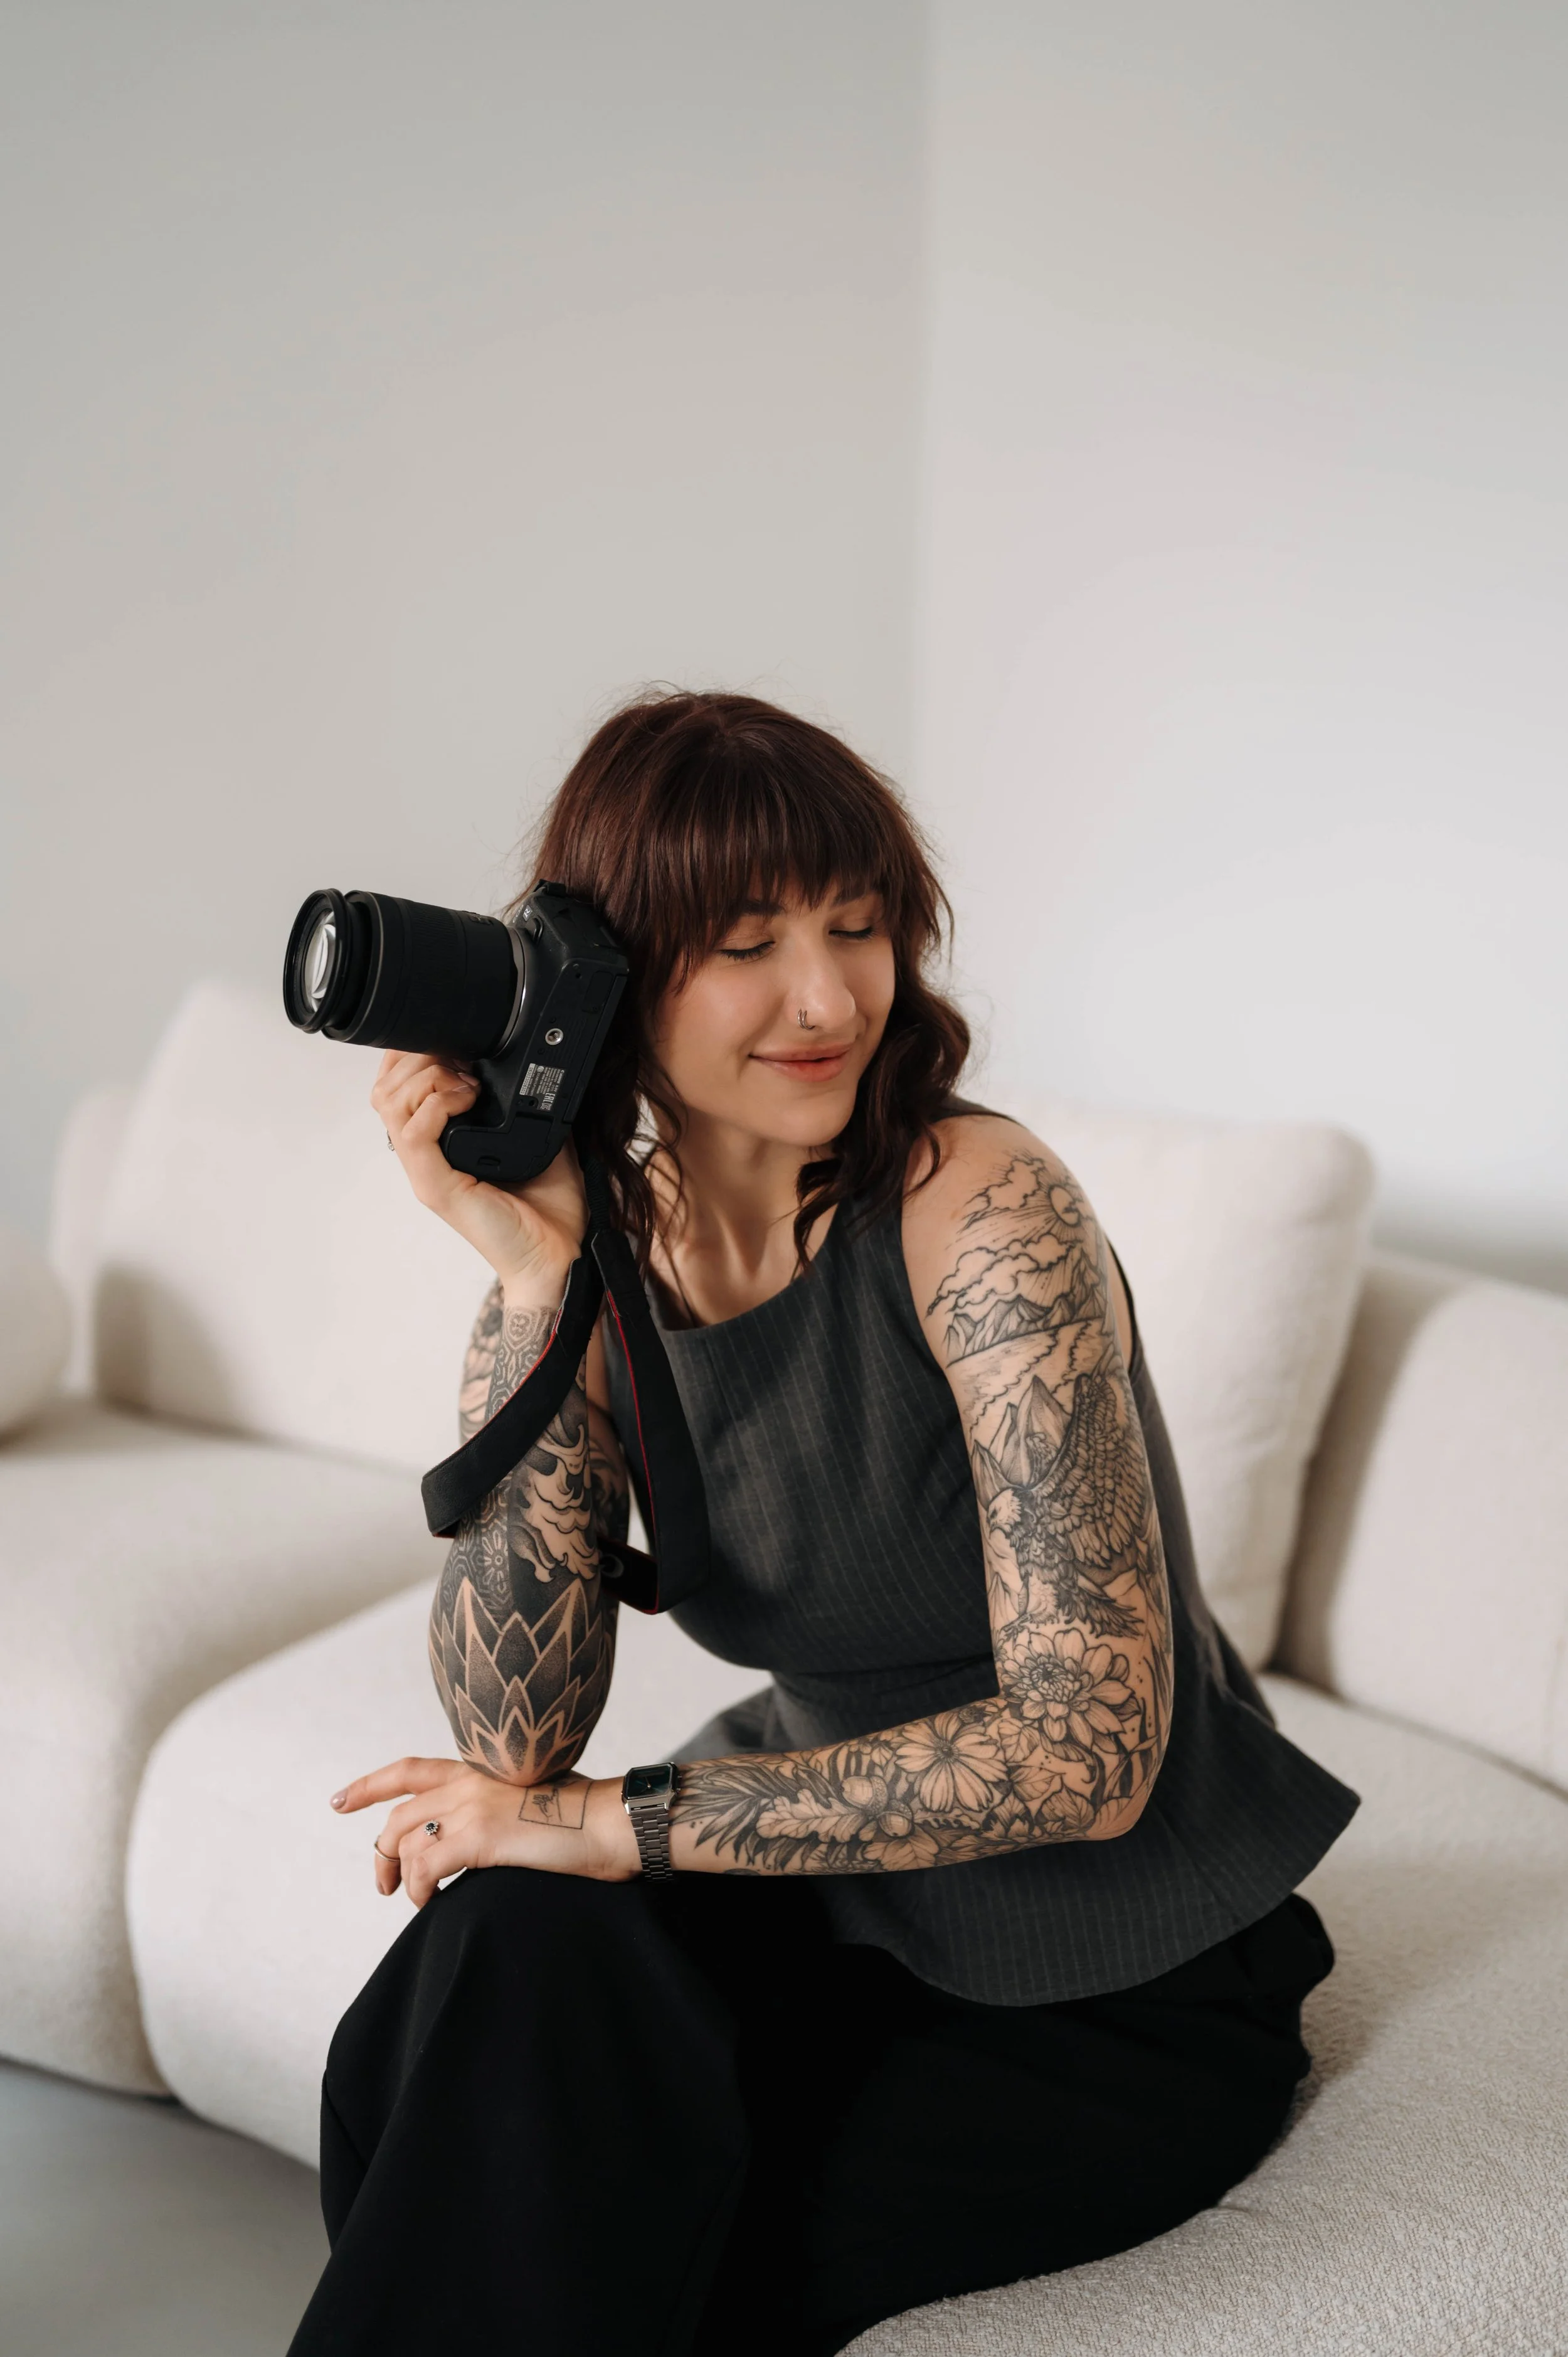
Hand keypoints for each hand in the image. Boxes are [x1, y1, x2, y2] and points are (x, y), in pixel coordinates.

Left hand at [330, 1756, 638, 1905]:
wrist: (609, 1822)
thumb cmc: (581, 1817)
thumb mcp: (529, 1798)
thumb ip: (496, 1803)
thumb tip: (478, 1832)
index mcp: (478, 1768)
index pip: (409, 1770)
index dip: (369, 1785)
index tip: (339, 1802)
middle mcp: (467, 1780)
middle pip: (397, 1817)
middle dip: (380, 1855)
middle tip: (383, 1886)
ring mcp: (470, 1806)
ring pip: (406, 1845)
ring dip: (404, 1880)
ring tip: (420, 1901)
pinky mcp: (478, 1836)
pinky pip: (425, 1869)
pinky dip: (419, 1891)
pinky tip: (432, 1903)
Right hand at [370, 1051, 587, 1293]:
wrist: (559, 1253)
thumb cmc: (548, 1204)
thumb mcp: (535, 1133)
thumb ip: (520, 1098)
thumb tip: (530, 1058)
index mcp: (439, 1144)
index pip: (397, 1088)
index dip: (412, 1056)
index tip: (450, 1040)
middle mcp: (424, 1157)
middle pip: (385, 1090)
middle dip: (418, 1058)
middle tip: (461, 1059)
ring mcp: (426, 1173)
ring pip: (391, 1106)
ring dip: (428, 1078)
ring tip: (467, 1082)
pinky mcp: (436, 1188)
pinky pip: (413, 1135)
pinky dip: (436, 1105)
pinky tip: (466, 1099)